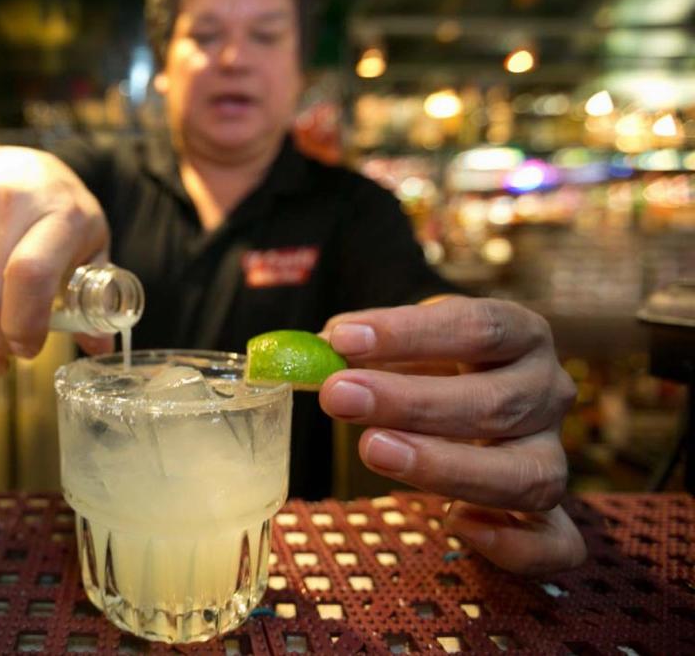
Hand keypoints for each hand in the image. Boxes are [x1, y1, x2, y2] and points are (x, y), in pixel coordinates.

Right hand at [0, 144, 111, 374]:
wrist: (24, 164)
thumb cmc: (61, 214)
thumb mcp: (92, 248)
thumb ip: (95, 297)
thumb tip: (99, 348)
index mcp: (61, 215)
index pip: (29, 275)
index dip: (23, 324)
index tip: (27, 350)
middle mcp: (12, 202)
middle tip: (3, 359)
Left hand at [318, 296, 585, 575]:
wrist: (471, 408)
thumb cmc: (433, 367)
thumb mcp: (404, 343)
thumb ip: (363, 348)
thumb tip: (314, 352)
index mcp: (521, 335)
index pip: (481, 326)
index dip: (411, 333)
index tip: (342, 338)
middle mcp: (547, 393)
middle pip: (496, 402)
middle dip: (411, 402)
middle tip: (340, 396)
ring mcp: (553, 456)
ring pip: (526, 475)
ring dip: (445, 466)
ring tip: (374, 450)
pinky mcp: (551, 518)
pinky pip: (556, 543)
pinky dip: (514, 543)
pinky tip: (456, 524)